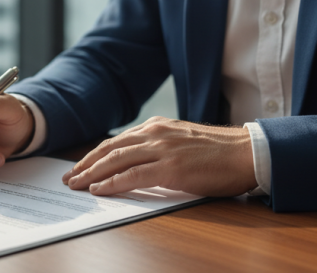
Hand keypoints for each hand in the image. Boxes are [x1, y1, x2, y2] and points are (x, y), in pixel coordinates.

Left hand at [62, 117, 256, 196]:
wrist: (247, 153)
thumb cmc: (220, 153)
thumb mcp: (182, 142)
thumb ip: (159, 148)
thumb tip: (137, 164)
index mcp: (157, 127)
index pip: (117, 141)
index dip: (95, 155)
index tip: (80, 166)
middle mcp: (156, 134)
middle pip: (110, 149)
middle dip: (86, 164)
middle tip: (70, 177)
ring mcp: (162, 150)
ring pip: (116, 160)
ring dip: (92, 174)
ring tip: (76, 185)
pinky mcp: (171, 168)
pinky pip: (133, 175)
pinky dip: (113, 182)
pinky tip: (99, 189)